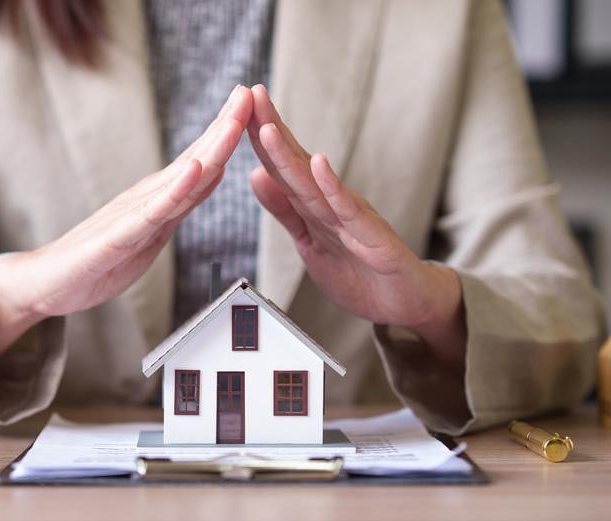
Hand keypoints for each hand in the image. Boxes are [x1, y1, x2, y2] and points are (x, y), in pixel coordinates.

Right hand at [0, 86, 253, 365]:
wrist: (47, 282)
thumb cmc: (97, 260)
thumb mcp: (151, 232)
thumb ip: (180, 204)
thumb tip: (213, 172)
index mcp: (157, 198)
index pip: (200, 160)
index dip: (227, 132)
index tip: (252, 101)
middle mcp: (146, 197)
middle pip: (195, 159)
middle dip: (224, 126)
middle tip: (249, 92)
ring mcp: (132, 214)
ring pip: (179, 179)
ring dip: (209, 148)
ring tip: (233, 120)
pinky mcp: (117, 238)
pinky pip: (152, 213)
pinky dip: (175, 190)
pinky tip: (194, 171)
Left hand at [245, 85, 465, 366]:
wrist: (408, 301)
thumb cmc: (360, 270)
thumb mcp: (309, 241)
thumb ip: (285, 210)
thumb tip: (255, 175)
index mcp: (313, 205)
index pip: (281, 165)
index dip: (258, 137)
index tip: (237, 107)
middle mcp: (332, 202)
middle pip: (294, 162)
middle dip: (270, 128)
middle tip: (250, 93)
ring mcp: (352, 217)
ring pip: (314, 182)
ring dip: (290, 153)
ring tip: (268, 126)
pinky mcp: (372, 237)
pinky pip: (348, 209)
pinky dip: (332, 186)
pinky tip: (319, 163)